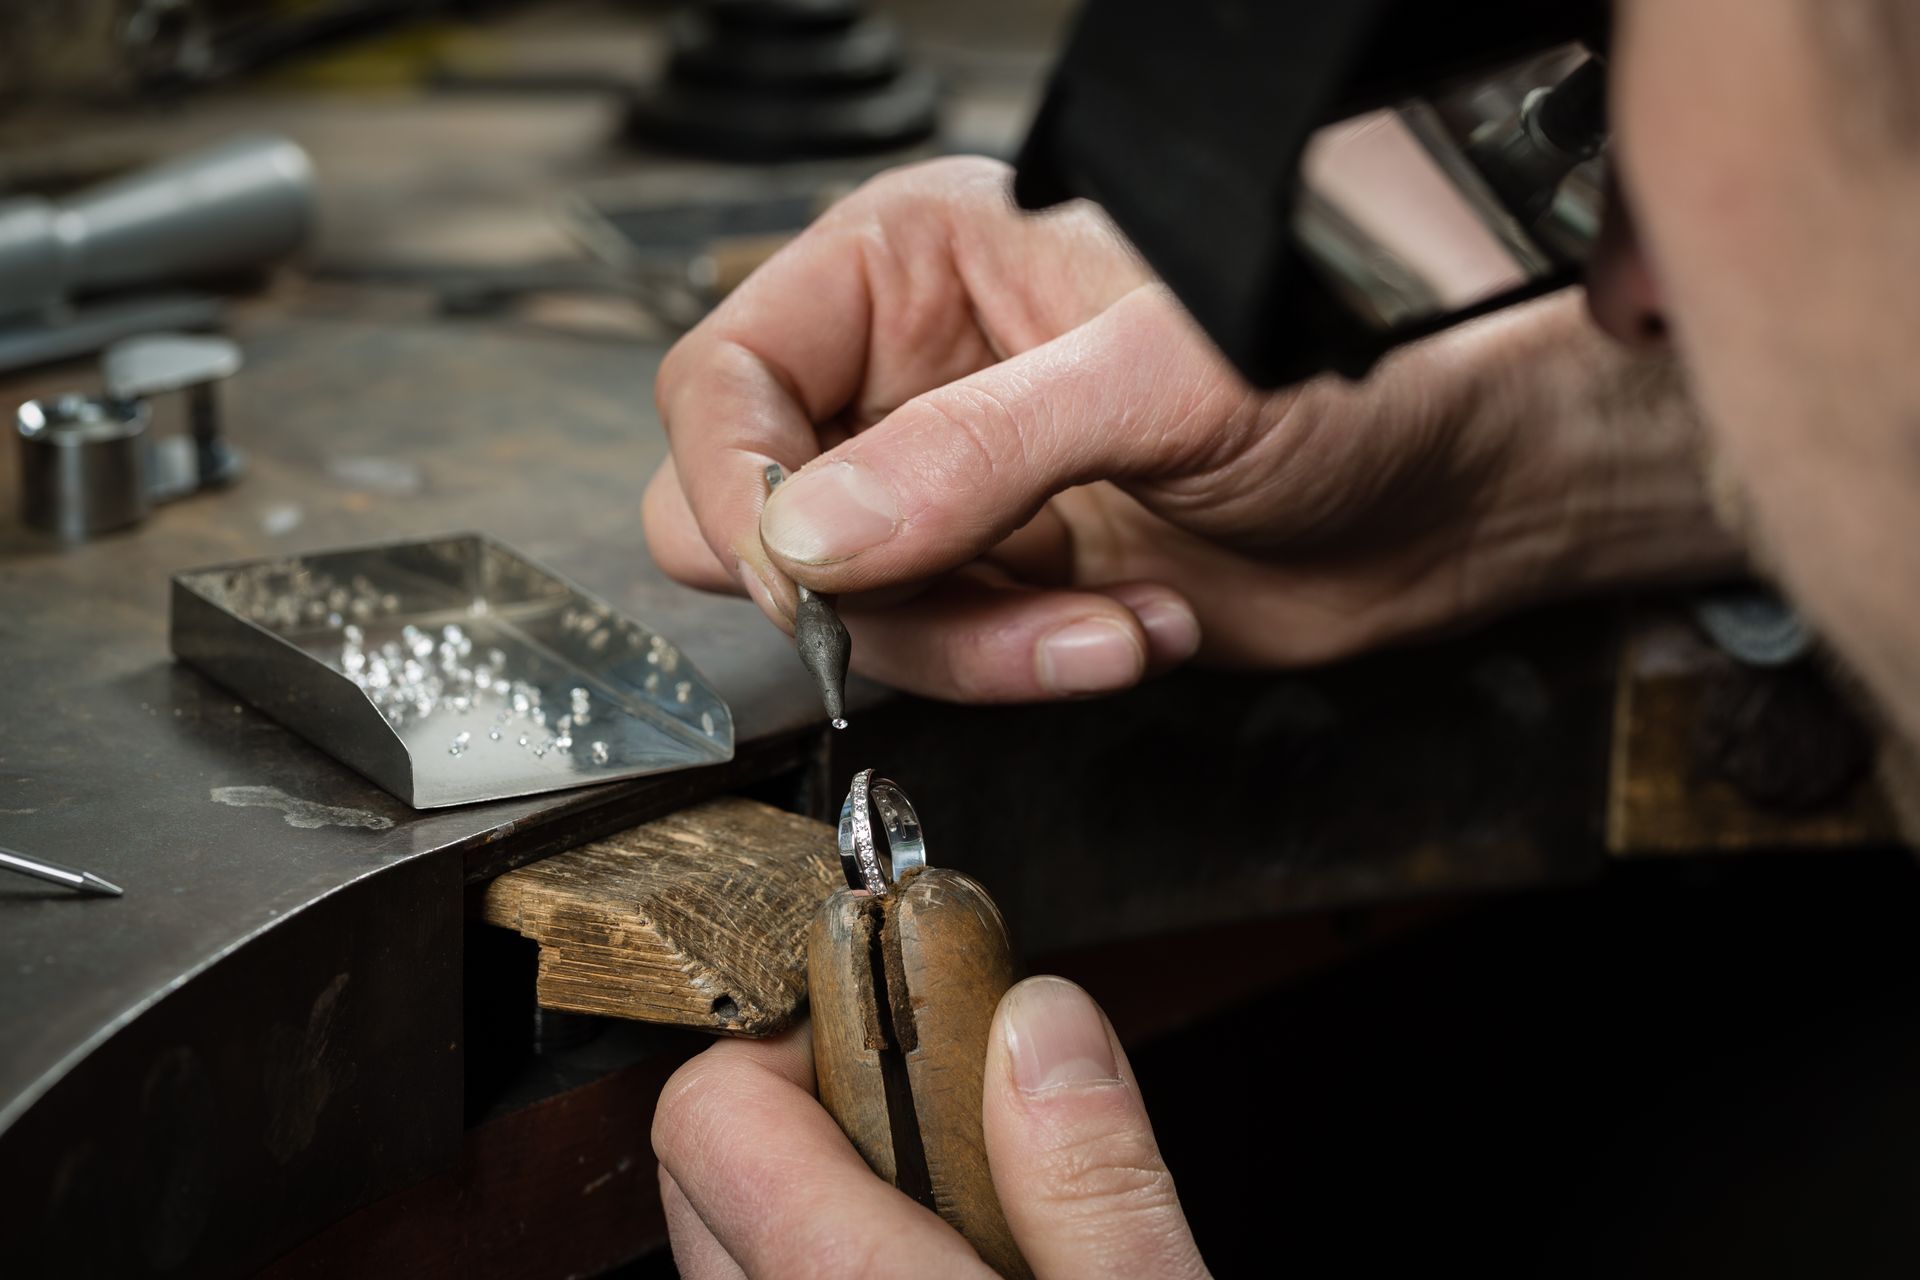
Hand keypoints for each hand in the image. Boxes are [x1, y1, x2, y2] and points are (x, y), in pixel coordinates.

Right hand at [645, 156, 1740, 701]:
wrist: (1453, 475)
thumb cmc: (1346, 353)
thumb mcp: (1164, 379)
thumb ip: (978, 452)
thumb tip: (815, 540)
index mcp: (913, 266)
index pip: (725, 382)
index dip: (742, 491)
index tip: (812, 583)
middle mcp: (911, 375)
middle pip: (756, 512)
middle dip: (864, 592)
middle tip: (970, 594)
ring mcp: (953, 488)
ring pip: (853, 612)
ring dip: (975, 647)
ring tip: (1113, 621)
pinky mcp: (1005, 580)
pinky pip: (942, 662)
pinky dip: (1025, 671)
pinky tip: (1134, 628)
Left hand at [652, 976, 1207, 1278]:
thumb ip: (1102, 1178)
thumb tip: (1039, 1018)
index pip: (715, 1112)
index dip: (809, 1022)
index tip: (905, 998)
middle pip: (698, 1160)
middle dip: (811, 1094)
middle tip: (945, 1094)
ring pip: (724, 1233)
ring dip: (821, 1176)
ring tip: (957, 1183)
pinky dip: (827, 1244)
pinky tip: (947, 1247)